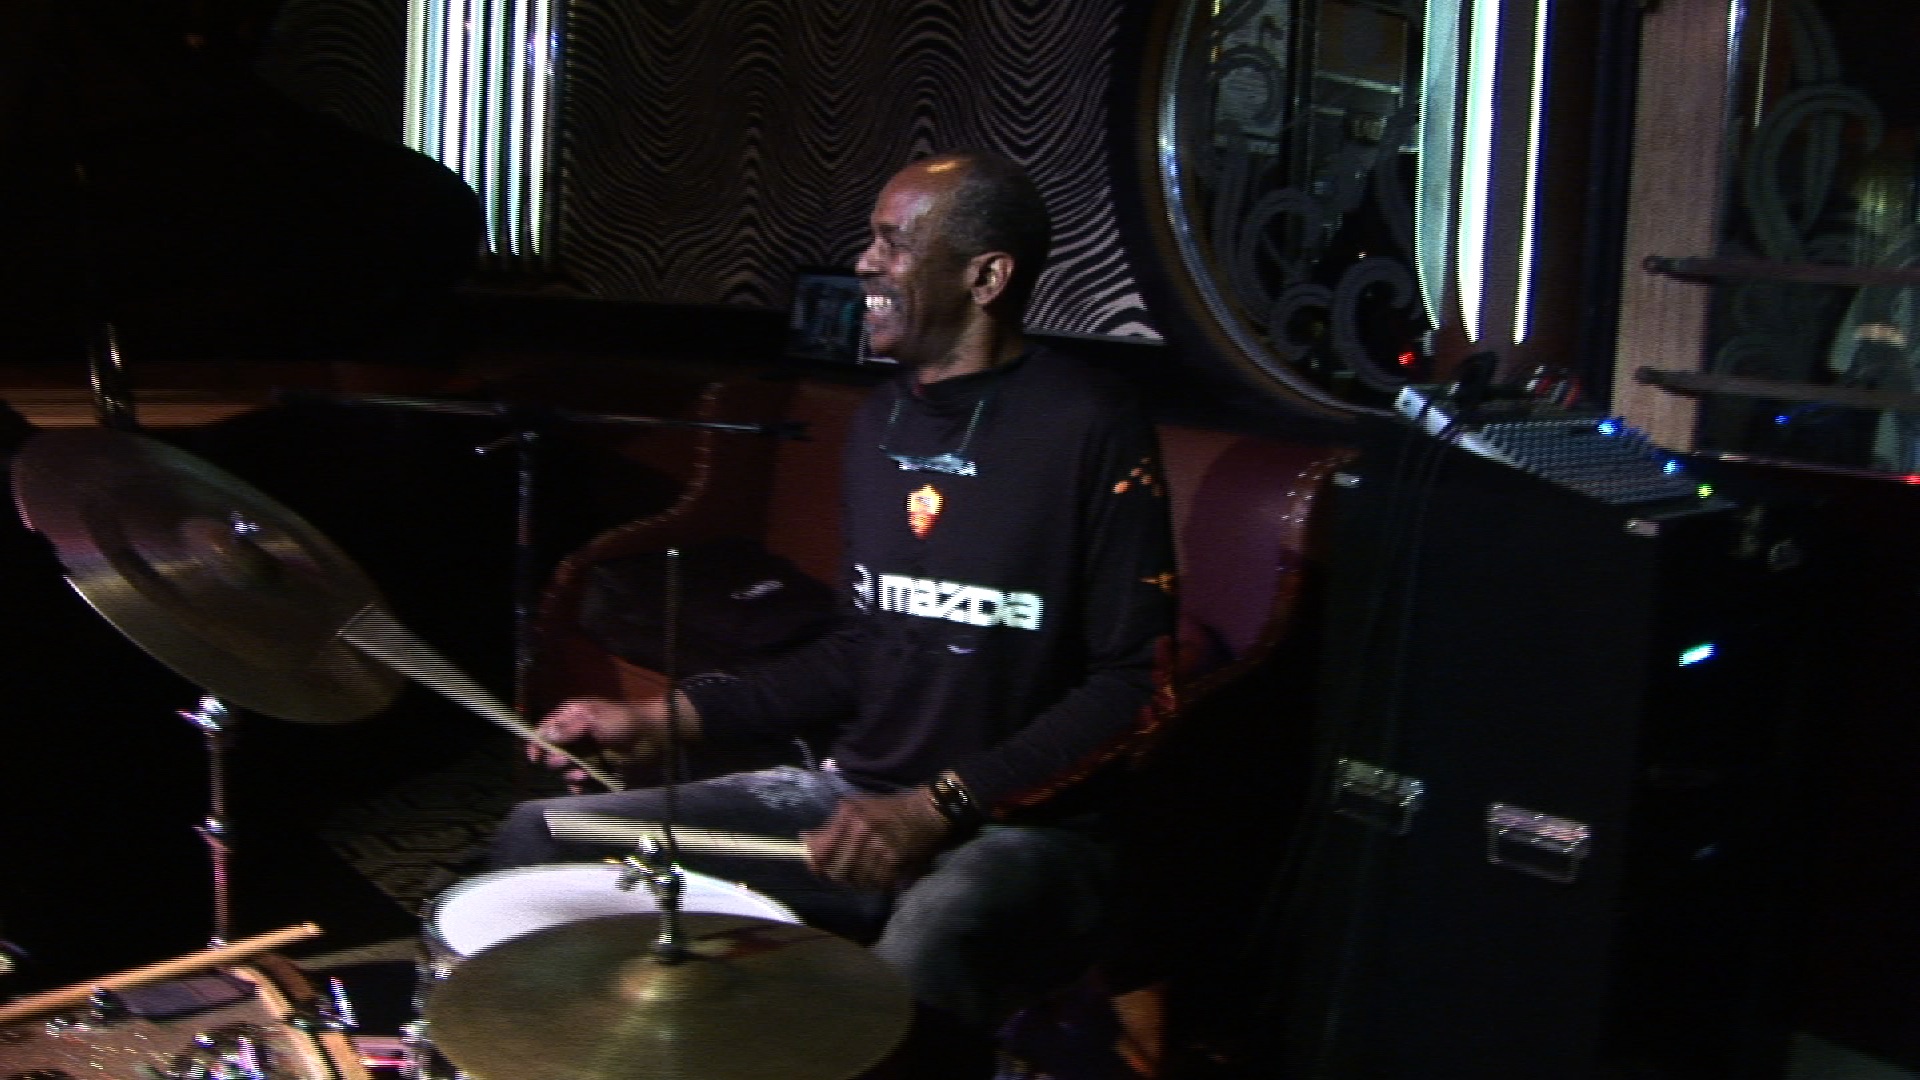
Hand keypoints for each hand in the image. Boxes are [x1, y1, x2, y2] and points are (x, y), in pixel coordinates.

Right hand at [529, 694, 700, 787]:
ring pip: (564, 771)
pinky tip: (586, 785)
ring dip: (570, 774)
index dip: (536, 744)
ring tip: (586, 774)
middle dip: (556, 761)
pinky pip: (578, 783)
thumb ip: (568, 727)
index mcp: (570, 718)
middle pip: (550, 754)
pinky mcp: (595, 771)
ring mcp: (584, 755)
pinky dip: (579, 786)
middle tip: (567, 762)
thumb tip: (544, 735)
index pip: (543, 731)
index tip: (536, 757)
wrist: (653, 737)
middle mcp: (573, 737)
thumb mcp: (594, 718)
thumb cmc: (625, 721)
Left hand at [802, 791, 952, 890]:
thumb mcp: (858, 807)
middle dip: (838, 875)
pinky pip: (876, 883)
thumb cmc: (890, 809)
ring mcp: (879, 847)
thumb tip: (805, 840)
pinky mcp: (895, 862)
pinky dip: (875, 884)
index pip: (822, 850)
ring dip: (858, 881)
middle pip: (837, 870)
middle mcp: (862, 831)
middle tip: (844, 873)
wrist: (929, 812)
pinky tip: (878, 876)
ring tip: (863, 874)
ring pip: (856, 879)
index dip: (815, 863)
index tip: (815, 868)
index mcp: (850, 815)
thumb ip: (831, 826)